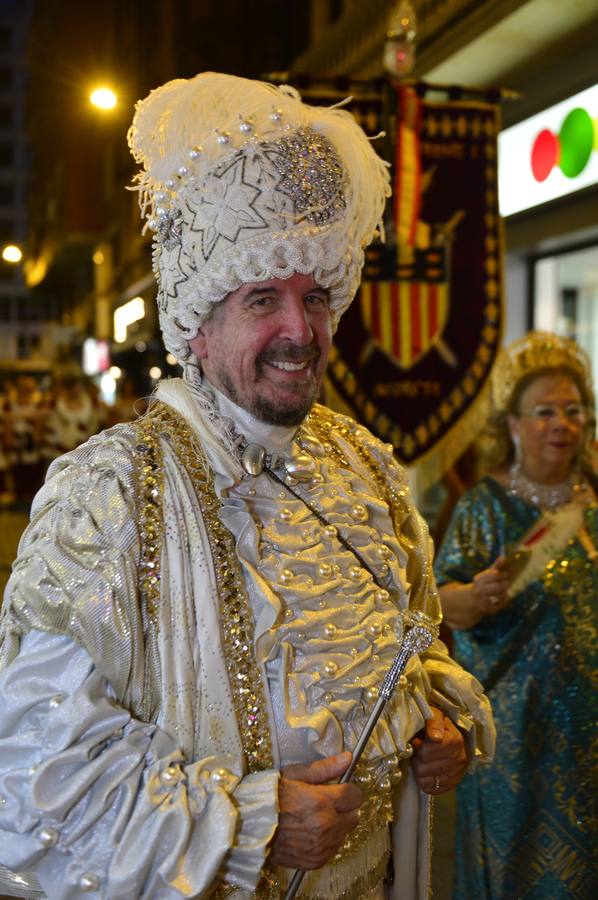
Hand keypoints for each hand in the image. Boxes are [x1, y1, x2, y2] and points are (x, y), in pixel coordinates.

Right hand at [269, 752, 362, 869]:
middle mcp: (325, 826)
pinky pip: (334, 849)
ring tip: (315, 818)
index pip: (355, 795)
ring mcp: (321, 847)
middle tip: (327, 803)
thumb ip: (324, 768)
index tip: (338, 788)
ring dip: (337, 825)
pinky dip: (328, 841)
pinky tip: (311, 832)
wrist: (248, 827)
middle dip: (344, 808)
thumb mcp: (294, 774)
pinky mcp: (316, 861)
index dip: (348, 790)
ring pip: (345, 833)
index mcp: (321, 802)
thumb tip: (347, 758)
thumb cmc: (270, 796)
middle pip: (354, 816)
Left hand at [411, 707, 467, 794]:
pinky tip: (426, 769)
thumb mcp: (435, 715)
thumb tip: (435, 737)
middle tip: (417, 750)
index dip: (416, 745)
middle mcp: (458, 760)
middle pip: (422, 767)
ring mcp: (456, 774)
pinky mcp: (451, 785)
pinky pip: (429, 789)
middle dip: (415, 757)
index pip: (425, 752)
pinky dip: (423, 780)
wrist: (453, 735)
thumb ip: (433, 723)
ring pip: (423, 779)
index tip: (417, 739)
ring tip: (421, 759)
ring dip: (418, 769)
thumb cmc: (439, 724)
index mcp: (455, 741)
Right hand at [472, 556, 509, 614]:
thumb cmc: (482, 584)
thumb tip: (504, 557)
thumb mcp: (486, 574)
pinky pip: (502, 603)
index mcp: (479, 580)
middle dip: (505, 583)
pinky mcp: (489, 609)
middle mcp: (479, 591)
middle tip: (507, 582)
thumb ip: (496, 566)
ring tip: (503, 589)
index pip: (494, 575)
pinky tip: (500, 597)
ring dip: (505, 591)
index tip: (507, 573)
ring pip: (501, 595)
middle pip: (498, 586)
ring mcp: (484, 601)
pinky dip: (503, 599)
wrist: (472, 600)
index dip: (502, 574)